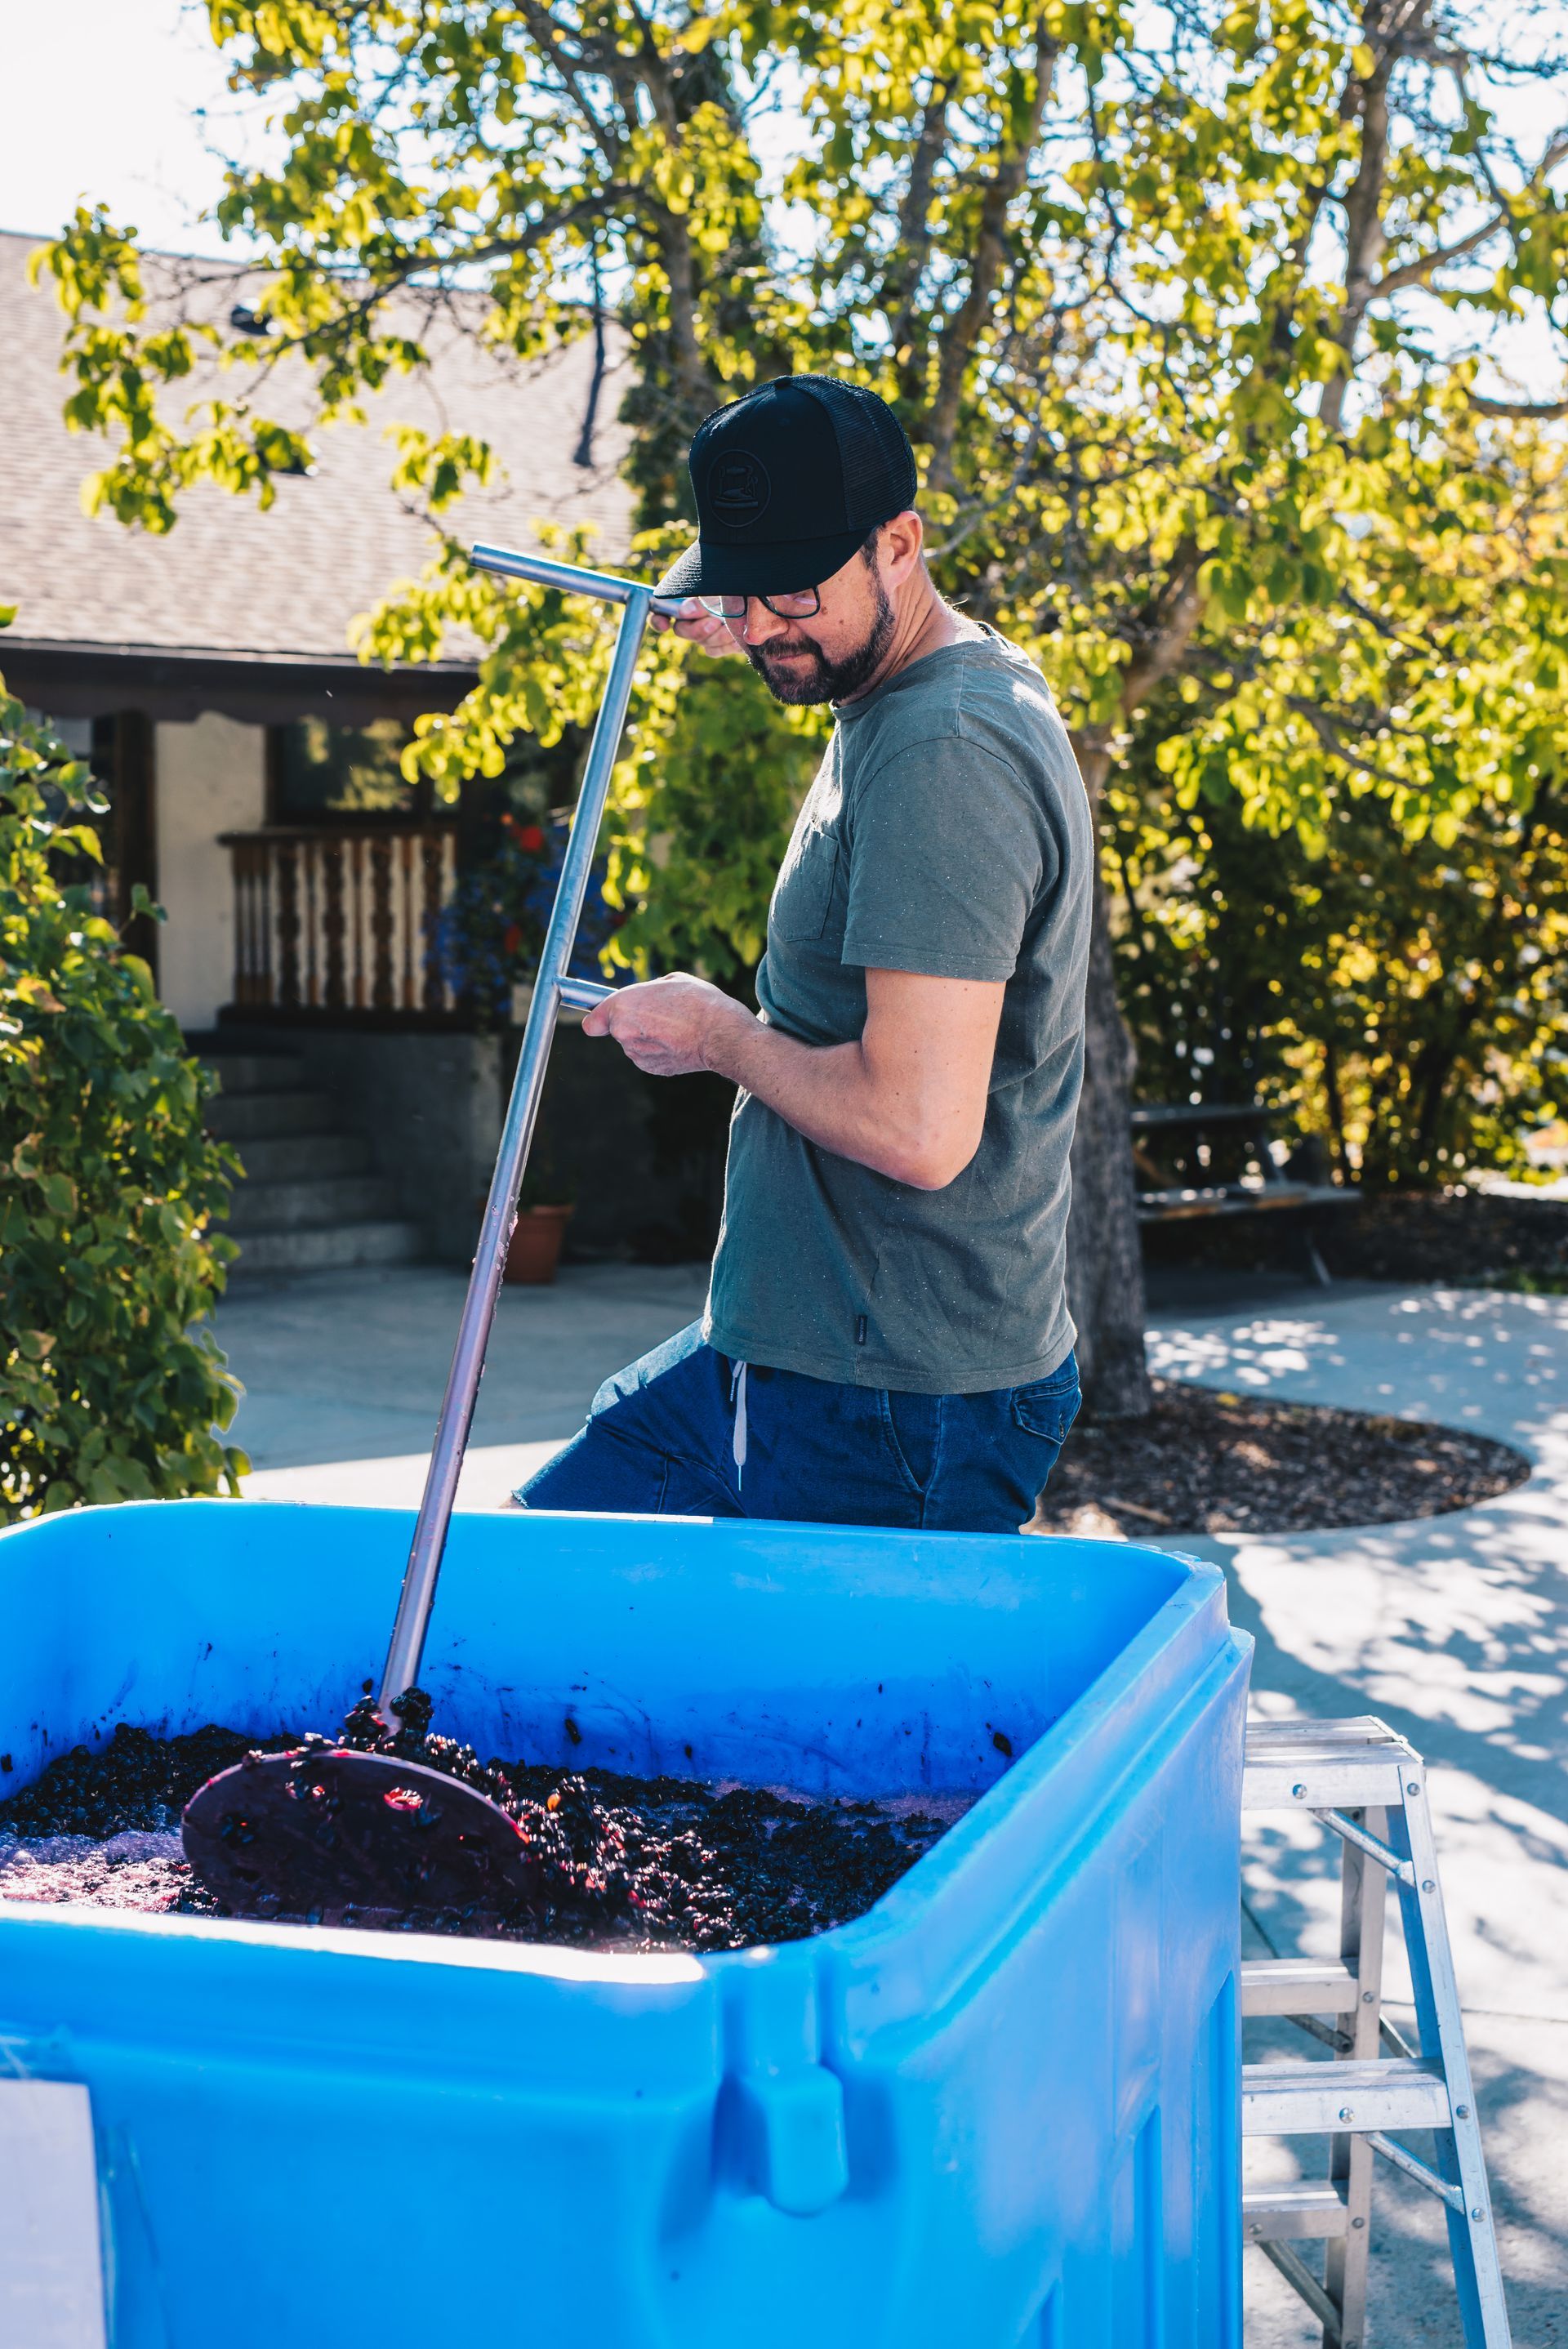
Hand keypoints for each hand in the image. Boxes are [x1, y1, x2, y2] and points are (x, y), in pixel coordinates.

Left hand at [581, 973, 751, 1076]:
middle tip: (658, 1014)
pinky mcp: (651, 1069)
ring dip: (646, 1036)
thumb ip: (647, 991)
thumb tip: (644, 998)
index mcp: (622, 1006)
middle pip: (618, 1029)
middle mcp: (623, 1032)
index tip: (603, 1018)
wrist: (721, 1035)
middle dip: (632, 1022)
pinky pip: (647, 1056)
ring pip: (633, 1043)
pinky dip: (658, 1050)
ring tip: (674, 1027)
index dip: (598, 1019)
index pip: (593, 1021)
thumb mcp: (671, 981)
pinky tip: (677, 1041)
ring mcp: (637, 1054)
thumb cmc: (699, 1002)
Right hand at [650, 597, 745, 657]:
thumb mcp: (718, 592)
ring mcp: (704, 634)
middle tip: (715, 622)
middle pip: (681, 631)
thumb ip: (700, 600)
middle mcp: (692, 618)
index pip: (661, 610)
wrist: (762, 606)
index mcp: (688, 601)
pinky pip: (713, 651)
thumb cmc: (737, 593)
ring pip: (700, 642)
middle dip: (698, 628)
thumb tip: (684, 611)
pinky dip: (726, 644)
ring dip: (718, 635)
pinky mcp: (717, 646)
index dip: (658, 619)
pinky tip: (737, 637)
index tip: (665, 624)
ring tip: (733, 626)